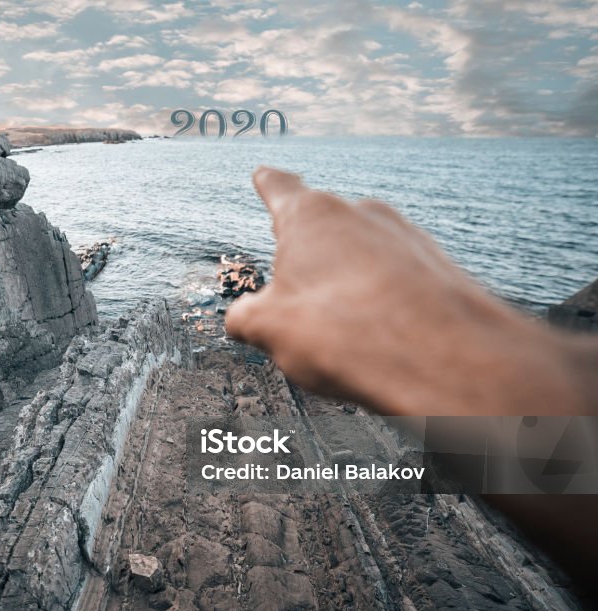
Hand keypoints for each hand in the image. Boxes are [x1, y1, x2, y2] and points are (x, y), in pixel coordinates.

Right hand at [225, 166, 595, 415]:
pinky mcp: (441, 268)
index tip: (264, 175)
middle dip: (309, 260)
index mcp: (310, 216)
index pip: (280, 188)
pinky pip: (398, 281)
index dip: (268, 184)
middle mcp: (361, 214)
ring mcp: (406, 237)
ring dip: (348, 287)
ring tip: (343, 335)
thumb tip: (241, 318)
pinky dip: (384, 304)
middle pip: (324, 231)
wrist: (445, 360)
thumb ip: (246, 317)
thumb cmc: (345, 332)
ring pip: (363, 257)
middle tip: (297, 304)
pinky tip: (381, 341)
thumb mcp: (268, 330)